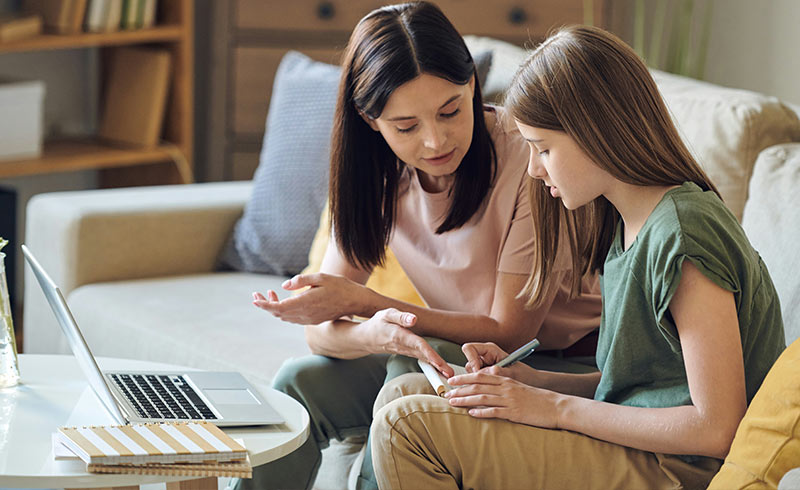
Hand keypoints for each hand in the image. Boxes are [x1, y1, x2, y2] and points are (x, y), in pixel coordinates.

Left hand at [252, 273, 372, 324]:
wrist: (355, 301)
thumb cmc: (340, 286)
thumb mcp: (321, 277)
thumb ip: (301, 281)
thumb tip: (284, 286)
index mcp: (305, 303)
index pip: (278, 307)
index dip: (265, 304)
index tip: (254, 299)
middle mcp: (305, 314)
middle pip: (279, 314)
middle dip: (266, 305)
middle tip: (256, 295)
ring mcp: (309, 319)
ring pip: (285, 317)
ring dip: (274, 308)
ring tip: (268, 294)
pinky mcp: (312, 320)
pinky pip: (293, 319)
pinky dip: (283, 312)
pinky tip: (283, 302)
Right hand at [364, 308, 453, 377]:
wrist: (366, 338)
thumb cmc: (378, 323)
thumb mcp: (386, 314)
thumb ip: (401, 317)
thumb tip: (414, 319)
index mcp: (399, 336)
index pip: (417, 344)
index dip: (428, 353)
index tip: (438, 362)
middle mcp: (403, 347)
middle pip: (423, 356)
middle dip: (436, 365)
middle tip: (451, 375)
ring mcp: (406, 352)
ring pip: (423, 359)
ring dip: (436, 367)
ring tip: (450, 374)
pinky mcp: (408, 353)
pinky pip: (421, 359)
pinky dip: (432, 364)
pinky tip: (442, 369)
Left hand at [444, 371, 560, 427]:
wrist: (556, 406)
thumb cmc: (537, 398)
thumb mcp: (519, 388)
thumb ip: (504, 386)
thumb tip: (488, 389)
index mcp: (507, 380)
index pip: (481, 376)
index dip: (465, 377)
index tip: (452, 380)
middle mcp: (506, 388)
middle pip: (478, 386)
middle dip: (460, 390)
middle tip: (447, 394)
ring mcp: (510, 400)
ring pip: (483, 398)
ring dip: (466, 400)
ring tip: (453, 403)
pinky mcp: (515, 413)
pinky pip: (495, 412)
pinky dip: (482, 413)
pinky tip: (471, 414)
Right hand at [462, 342, 535, 383]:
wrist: (531, 382)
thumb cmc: (524, 374)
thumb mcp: (512, 372)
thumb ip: (496, 371)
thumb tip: (481, 373)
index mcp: (490, 349)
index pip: (469, 348)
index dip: (470, 359)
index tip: (477, 371)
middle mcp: (484, 357)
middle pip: (467, 363)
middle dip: (472, 375)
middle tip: (482, 384)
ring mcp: (483, 367)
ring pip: (470, 375)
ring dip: (477, 383)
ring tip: (490, 388)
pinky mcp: (484, 377)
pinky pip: (475, 382)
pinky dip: (479, 388)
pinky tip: (488, 393)